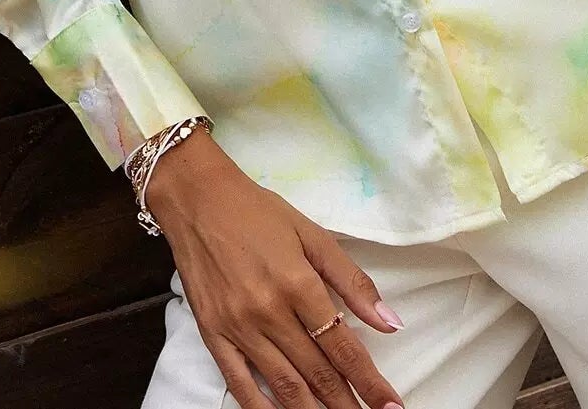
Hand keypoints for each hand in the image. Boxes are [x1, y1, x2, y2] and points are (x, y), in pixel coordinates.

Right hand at [144, 128, 405, 408]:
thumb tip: (390, 322)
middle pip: (318, 373)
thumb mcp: (311, 233)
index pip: (342, 346)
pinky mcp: (213, 336)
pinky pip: (240, 385)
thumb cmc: (258, 212)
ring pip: (285, 387)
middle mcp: (269, 312)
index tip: (391, 406)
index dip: (370, 381)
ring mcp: (238, 328)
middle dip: (348, 404)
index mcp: (298, 283)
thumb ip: (352, 280)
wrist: (196, 199)